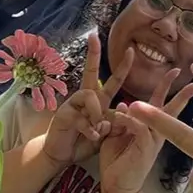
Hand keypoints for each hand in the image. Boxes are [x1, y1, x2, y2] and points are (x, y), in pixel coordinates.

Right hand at [42, 33, 130, 165]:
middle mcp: (87, 97)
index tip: (131, 49)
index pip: (113, 80)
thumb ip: (116, 124)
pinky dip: (90, 129)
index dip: (123, 66)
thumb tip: (123, 113)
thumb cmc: (84, 141)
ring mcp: (74, 104)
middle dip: (93, 53)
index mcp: (99, 99)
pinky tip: (93, 136)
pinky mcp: (65, 114)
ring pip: (90, 95)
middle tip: (94, 36)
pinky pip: (82, 117)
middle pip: (90, 70)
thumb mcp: (106, 134)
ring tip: (98, 128)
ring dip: (97, 113)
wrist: (62, 155)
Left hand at [99, 68, 192, 192]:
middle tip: (184, 73)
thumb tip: (125, 103)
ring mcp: (153, 139)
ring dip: (140, 106)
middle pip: (172, 107)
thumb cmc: (117, 160)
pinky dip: (130, 119)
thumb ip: (121, 118)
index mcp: (150, 126)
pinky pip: (141, 125)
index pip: (161, 101)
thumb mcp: (116, 134)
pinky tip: (118, 119)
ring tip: (128, 106)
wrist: (116, 184)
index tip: (176, 71)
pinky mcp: (146, 146)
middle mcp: (157, 131)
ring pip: (156, 114)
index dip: (167, 85)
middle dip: (180, 91)